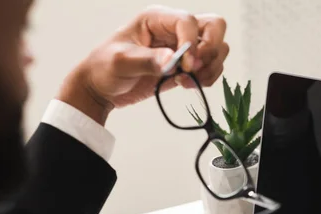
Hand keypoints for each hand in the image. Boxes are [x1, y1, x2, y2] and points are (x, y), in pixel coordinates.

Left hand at [57, 5, 228, 124]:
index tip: (185, 66)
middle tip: (194, 69)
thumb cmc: (104, 68)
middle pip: (215, 26)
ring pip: (218, 48)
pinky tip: (186, 84)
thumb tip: (172, 60)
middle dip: (211, 50)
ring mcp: (184, 47)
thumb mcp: (120, 62)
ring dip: (210, 67)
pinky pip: (212, 66)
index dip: (192, 43)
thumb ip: (148, 60)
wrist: (102, 87)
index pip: (189, 21)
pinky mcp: (187, 65)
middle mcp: (174, 29)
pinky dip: (207, 78)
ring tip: (186, 81)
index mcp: (157, 19)